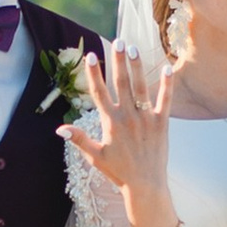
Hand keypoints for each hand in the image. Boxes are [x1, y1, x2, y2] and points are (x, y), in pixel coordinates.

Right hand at [66, 43, 178, 226]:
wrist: (145, 186)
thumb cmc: (119, 172)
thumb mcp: (95, 156)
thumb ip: (78, 139)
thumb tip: (59, 129)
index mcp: (110, 123)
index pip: (99, 93)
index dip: (94, 74)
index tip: (91, 56)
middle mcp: (128, 117)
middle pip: (121, 84)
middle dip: (118, 61)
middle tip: (116, 41)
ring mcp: (146, 119)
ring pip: (141, 87)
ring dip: (136, 66)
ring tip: (133, 47)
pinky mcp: (162, 124)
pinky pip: (166, 100)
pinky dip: (167, 84)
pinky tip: (168, 67)